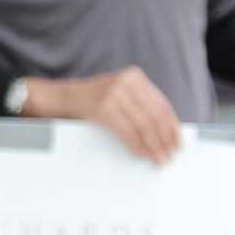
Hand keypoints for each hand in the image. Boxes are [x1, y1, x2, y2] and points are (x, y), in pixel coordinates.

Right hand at [30, 66, 179, 163]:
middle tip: (169, 155)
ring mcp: (113, 93)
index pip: (162, 104)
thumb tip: (164, 131)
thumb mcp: (117, 95)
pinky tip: (140, 154)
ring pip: (143, 125)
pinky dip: (136, 145)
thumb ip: (138, 106)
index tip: (178, 142)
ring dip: (152, 146)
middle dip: (164, 139)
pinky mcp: (102, 107)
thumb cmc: (88, 101)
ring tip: (157, 158)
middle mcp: (125, 81)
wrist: (56, 97)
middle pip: (154, 115)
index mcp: (134, 77)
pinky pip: (127, 131)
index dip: (172, 126)